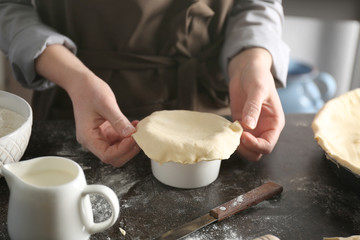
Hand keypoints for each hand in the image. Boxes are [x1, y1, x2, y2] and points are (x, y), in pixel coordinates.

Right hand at [35, 44, 139, 166]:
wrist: (82, 83)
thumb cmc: (88, 91)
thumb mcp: (106, 104)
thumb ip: (118, 121)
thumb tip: (130, 134)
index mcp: (88, 138)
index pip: (107, 155)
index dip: (123, 149)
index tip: (134, 138)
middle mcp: (93, 141)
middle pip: (114, 157)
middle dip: (128, 149)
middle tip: (140, 136)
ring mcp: (100, 137)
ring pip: (118, 151)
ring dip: (130, 143)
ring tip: (138, 129)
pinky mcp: (106, 132)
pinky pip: (119, 141)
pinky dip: (128, 137)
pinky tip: (134, 126)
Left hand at [228, 48, 284, 160]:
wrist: (247, 69)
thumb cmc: (258, 76)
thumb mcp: (257, 89)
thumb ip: (253, 107)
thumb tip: (249, 126)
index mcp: (274, 123)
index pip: (268, 145)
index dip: (255, 145)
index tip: (243, 135)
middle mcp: (264, 128)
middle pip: (257, 152)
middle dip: (245, 148)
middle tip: (234, 136)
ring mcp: (252, 128)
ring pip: (246, 148)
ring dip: (237, 145)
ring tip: (229, 131)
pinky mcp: (240, 124)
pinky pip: (236, 138)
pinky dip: (230, 137)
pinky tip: (225, 127)